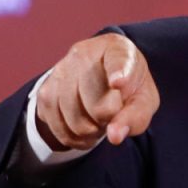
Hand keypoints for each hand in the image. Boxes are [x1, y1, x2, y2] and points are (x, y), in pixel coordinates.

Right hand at [35, 34, 160, 149]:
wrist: (99, 76)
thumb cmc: (128, 88)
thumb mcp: (142, 99)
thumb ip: (136, 116)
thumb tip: (114, 136)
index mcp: (117, 49)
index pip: (118, 61)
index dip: (119, 73)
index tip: (119, 82)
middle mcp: (84, 54)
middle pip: (98, 106)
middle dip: (108, 120)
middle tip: (112, 113)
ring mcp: (60, 71)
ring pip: (76, 122)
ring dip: (91, 131)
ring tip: (98, 119)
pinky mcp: (44, 91)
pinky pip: (59, 129)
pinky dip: (75, 138)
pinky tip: (84, 129)